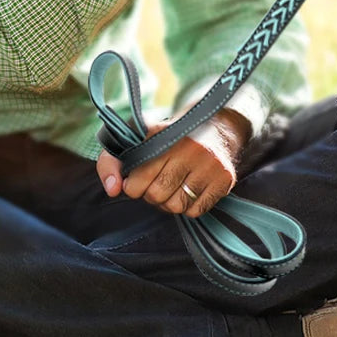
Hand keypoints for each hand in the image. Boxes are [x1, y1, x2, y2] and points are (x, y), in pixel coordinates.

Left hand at [96, 109, 250, 217]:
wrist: (216, 125)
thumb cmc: (169, 136)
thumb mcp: (138, 137)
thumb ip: (112, 160)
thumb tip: (112, 190)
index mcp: (164, 134)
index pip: (138, 180)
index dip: (133, 186)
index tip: (136, 181)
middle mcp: (189, 148)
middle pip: (156, 195)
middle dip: (151, 195)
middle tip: (156, 183)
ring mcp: (209, 164)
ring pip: (176, 206)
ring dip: (169, 203)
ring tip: (172, 187)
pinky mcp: (224, 179)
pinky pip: (196, 211)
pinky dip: (188, 206)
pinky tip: (189, 189)